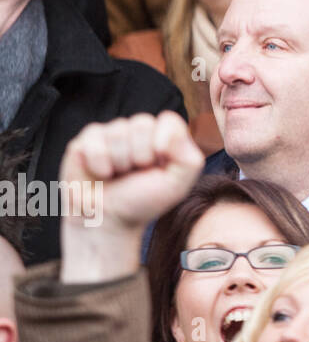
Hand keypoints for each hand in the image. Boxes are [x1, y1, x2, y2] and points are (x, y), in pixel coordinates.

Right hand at [58, 112, 203, 284]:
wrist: (107, 221)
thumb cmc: (143, 201)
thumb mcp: (177, 185)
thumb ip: (189, 158)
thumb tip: (170, 132)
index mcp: (162, 137)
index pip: (168, 120)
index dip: (164, 144)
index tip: (158, 167)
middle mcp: (137, 131)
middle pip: (142, 123)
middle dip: (140, 155)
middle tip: (135, 173)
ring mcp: (110, 134)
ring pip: (118, 131)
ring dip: (120, 161)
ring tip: (118, 175)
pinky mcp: (85, 142)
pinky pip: (94, 142)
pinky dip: (99, 164)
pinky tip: (101, 174)